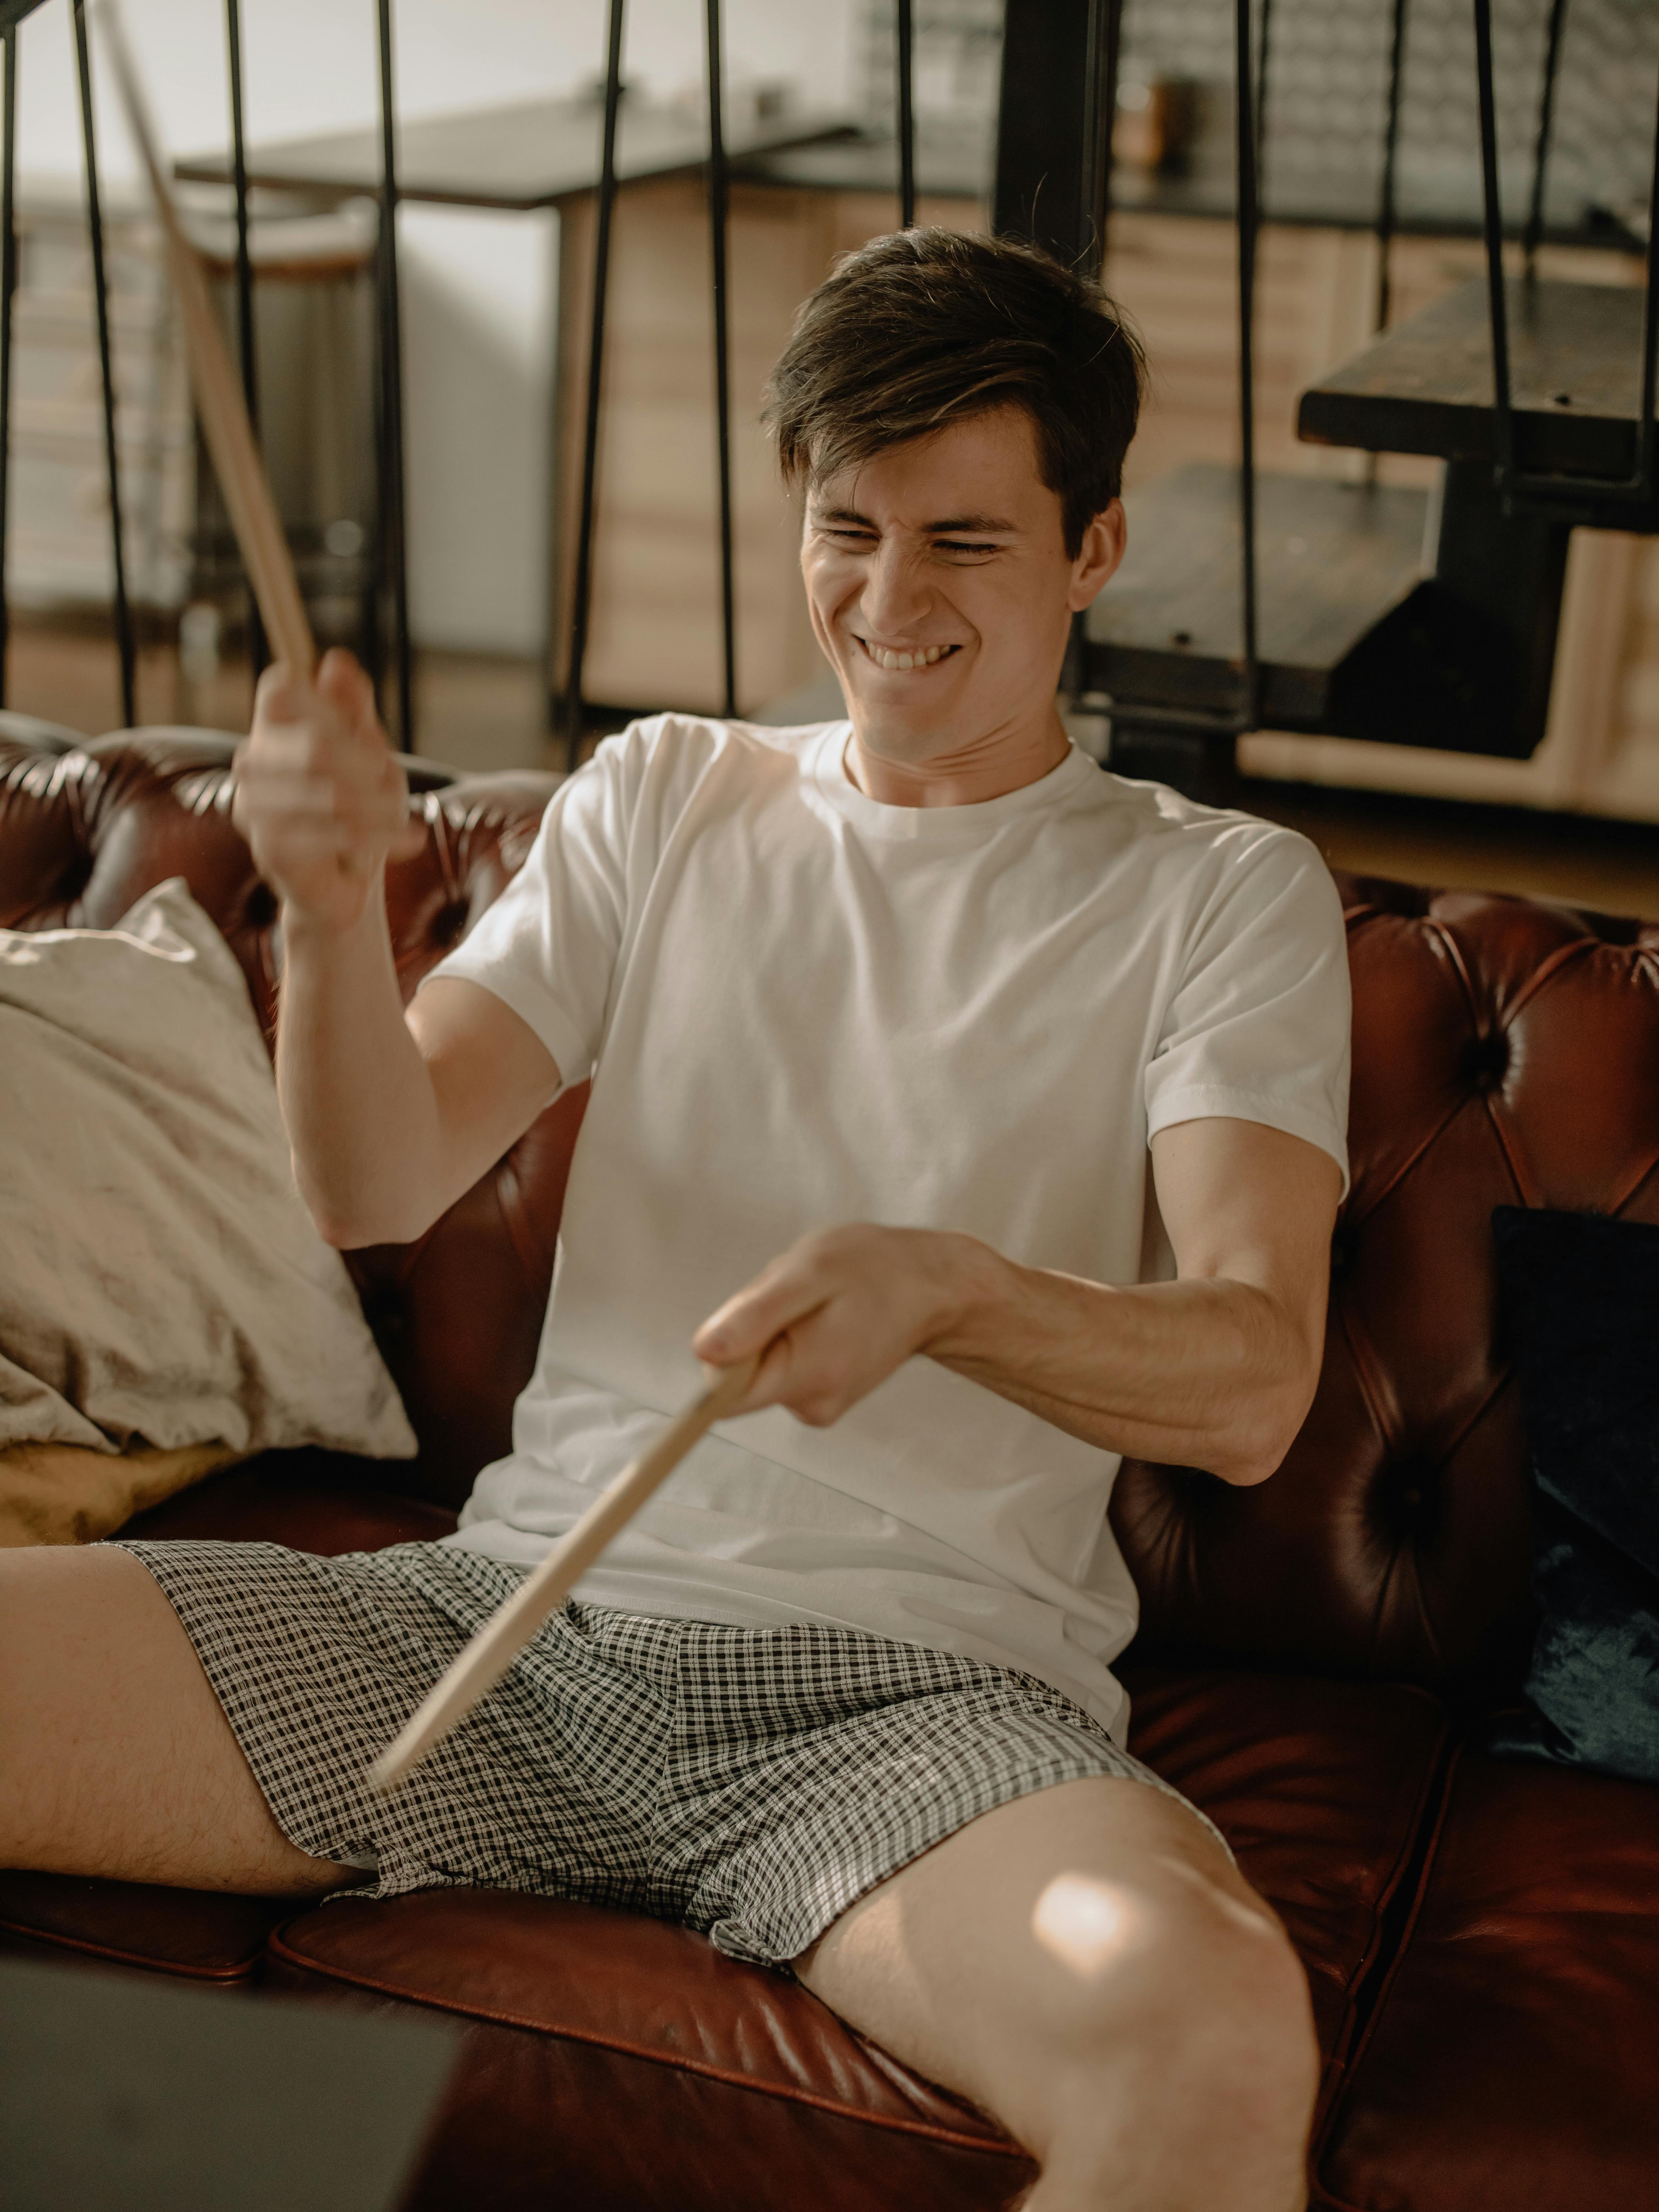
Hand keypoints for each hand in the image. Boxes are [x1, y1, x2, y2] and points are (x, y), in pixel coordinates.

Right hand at [230, 648, 425, 931]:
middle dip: (370, 768)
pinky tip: (404, 842)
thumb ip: (353, 710)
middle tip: (394, 789)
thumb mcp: (370, 755)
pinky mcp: (269, 848)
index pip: (278, 689)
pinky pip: (332, 834)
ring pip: (330, 792)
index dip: (321, 698)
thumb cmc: (359, 814)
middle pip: (317, 743)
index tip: (364, 731)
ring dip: (380, 809)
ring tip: (402, 821)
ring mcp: (253, 806)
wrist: (347, 887)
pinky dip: (377, 839)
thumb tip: (335, 660)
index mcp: (273, 730)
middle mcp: (252, 763)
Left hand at [693, 1224, 987, 1426]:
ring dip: (774, 1330)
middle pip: (739, 1377)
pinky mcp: (820, 1396)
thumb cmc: (875, 1269)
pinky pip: (779, 1366)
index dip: (725, 1350)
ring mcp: (817, 1405)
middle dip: (755, 1329)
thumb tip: (704, 1352)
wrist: (930, 1287)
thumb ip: (755, 1315)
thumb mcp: (809, 1272)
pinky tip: (823, 1316)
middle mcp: (811, 1405)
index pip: (724, 1394)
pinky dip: (790, 1337)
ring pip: (759, 1368)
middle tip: (798, 1296)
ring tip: (816, 1303)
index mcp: (807, 1377)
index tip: (755, 1315)